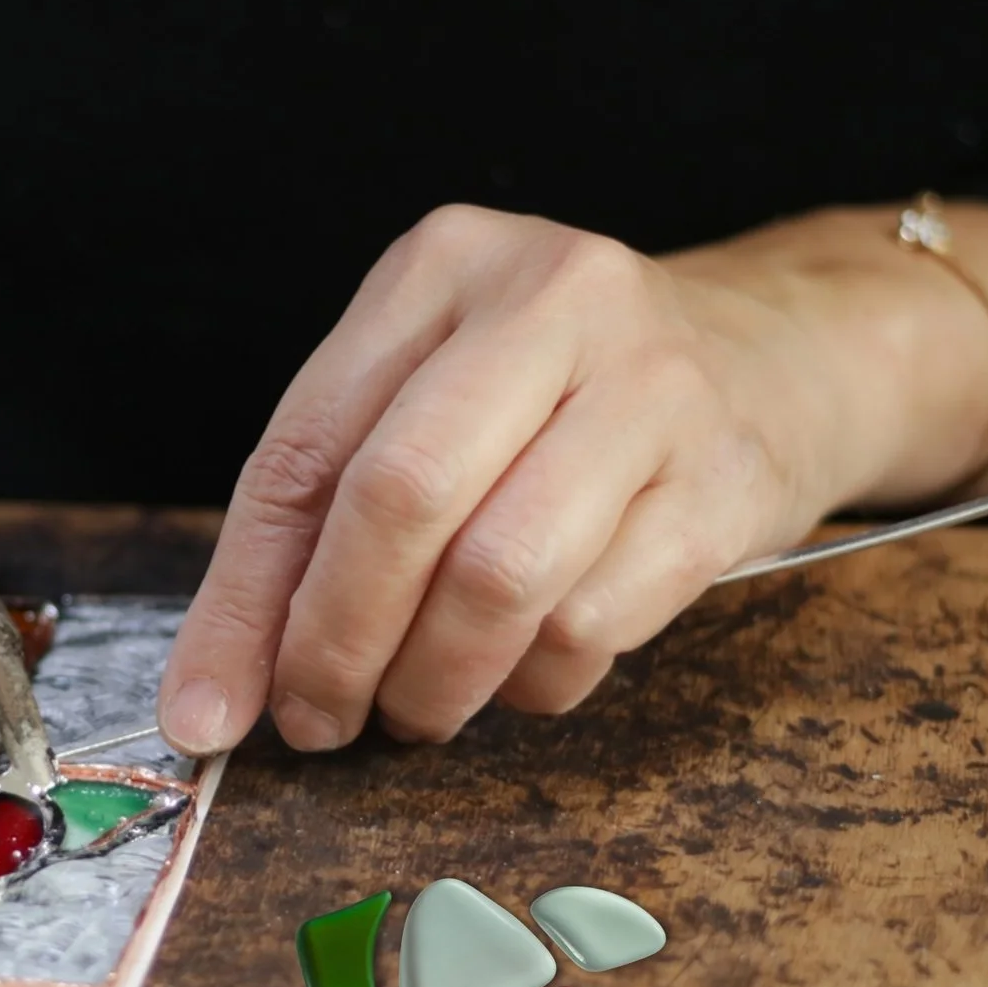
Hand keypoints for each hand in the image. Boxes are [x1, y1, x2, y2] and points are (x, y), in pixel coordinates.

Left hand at [157, 199, 987, 751]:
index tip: (207, 710)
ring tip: (415, 709)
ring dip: (433, 682)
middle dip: (335, 644)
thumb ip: (315, 523)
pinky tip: (520, 674)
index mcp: (443, 265)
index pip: (306, 449)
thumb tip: (213, 698)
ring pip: (500, 577)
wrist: (780, 354)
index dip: (245, 600)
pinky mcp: (726, 482)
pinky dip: (531, 683)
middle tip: (318, 721)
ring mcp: (652, 387)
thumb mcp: (428, 399)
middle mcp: (551, 300)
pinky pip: (593, 625)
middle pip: (401, 501)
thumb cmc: (558, 396)